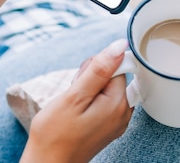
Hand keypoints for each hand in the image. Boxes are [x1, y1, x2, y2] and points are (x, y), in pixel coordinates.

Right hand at [20, 39, 131, 162]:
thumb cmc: (55, 134)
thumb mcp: (74, 96)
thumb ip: (99, 69)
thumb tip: (119, 45)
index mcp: (118, 103)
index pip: (117, 65)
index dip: (95, 67)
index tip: (81, 81)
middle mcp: (123, 113)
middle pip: (113, 76)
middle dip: (91, 78)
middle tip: (74, 95)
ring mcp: (116, 121)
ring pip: (106, 88)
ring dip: (88, 90)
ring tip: (73, 105)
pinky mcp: (107, 126)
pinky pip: (102, 102)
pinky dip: (89, 102)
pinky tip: (76, 112)